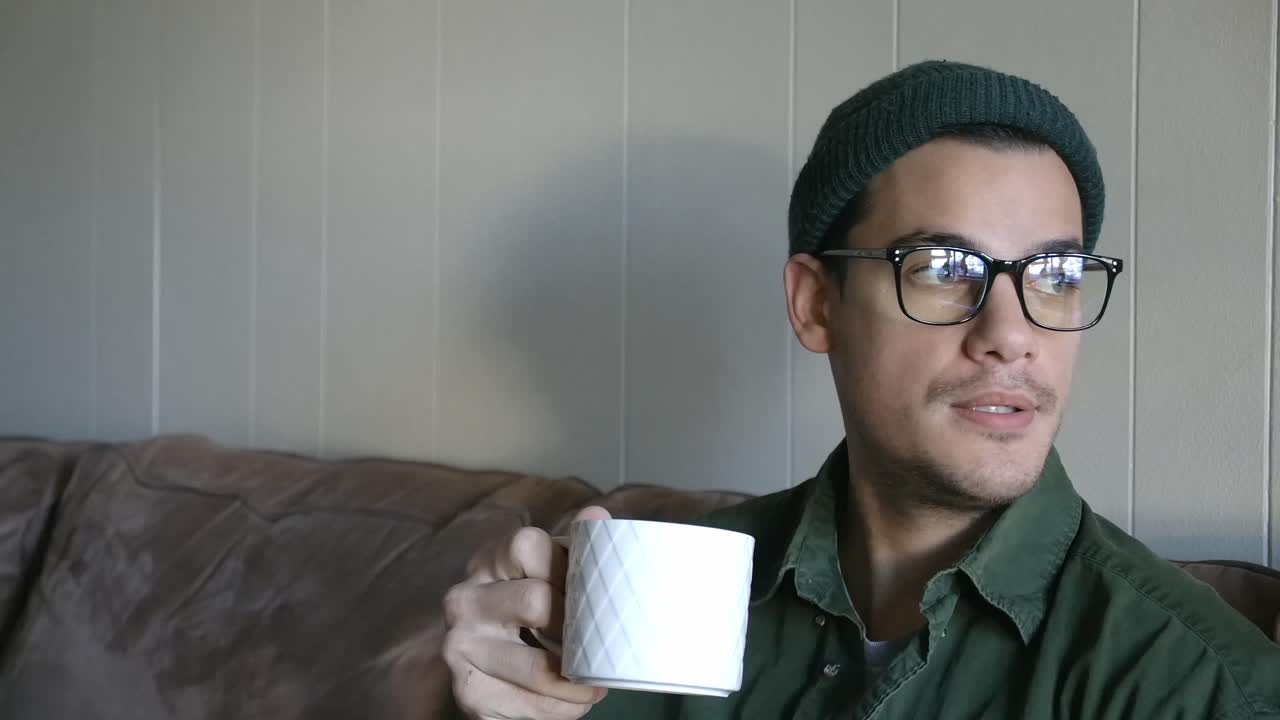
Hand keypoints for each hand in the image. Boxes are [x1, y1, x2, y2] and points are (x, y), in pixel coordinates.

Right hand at [443, 506, 611, 719]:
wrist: (486, 662)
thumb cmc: (529, 605)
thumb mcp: (551, 571)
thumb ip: (576, 544)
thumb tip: (598, 516)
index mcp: (489, 560)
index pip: (528, 545)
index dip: (569, 567)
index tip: (593, 590)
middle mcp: (465, 598)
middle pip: (536, 602)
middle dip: (579, 627)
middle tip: (602, 641)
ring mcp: (460, 646)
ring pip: (538, 667)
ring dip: (579, 682)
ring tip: (598, 683)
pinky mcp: (468, 691)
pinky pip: (528, 705)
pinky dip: (562, 709)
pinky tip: (575, 701)